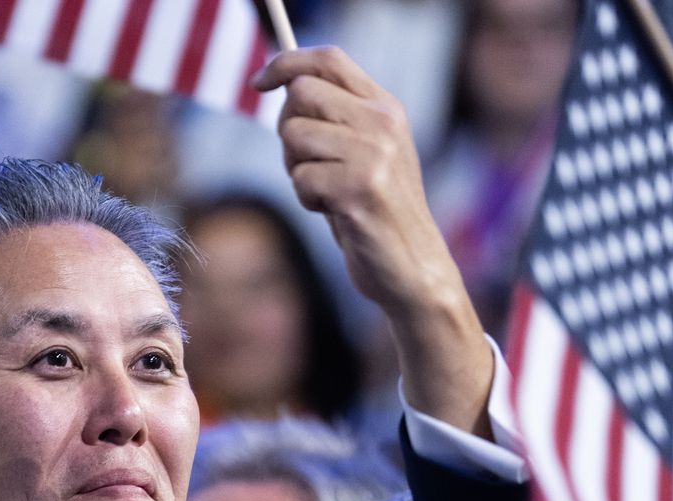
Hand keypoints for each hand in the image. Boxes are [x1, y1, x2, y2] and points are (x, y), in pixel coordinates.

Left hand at [253, 46, 492, 433]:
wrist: (413, 269)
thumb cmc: (377, 214)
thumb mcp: (364, 155)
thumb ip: (335, 120)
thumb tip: (284, 87)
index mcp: (385, 108)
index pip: (328, 59)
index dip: (286, 63)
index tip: (259, 81)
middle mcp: (382, 122)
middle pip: (301, 95)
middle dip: (287, 130)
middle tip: (308, 164)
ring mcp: (373, 154)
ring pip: (294, 136)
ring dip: (298, 171)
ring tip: (329, 194)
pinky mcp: (359, 188)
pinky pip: (301, 178)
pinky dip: (308, 199)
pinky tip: (335, 213)